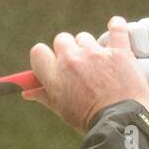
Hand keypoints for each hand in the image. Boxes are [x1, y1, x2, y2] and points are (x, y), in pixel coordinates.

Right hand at [25, 17, 148, 130]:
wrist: (120, 122)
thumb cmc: (89, 120)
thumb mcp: (62, 110)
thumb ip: (44, 96)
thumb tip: (27, 93)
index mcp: (54, 76)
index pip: (38, 52)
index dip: (46, 56)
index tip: (53, 61)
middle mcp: (71, 61)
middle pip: (62, 40)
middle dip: (68, 50)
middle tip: (77, 64)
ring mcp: (95, 54)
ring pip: (85, 38)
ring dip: (89, 47)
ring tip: (99, 62)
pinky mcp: (118, 52)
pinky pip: (117, 29)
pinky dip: (116, 26)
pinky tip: (115, 26)